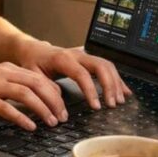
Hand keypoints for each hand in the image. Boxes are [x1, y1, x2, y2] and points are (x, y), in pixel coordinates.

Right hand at [0, 63, 67, 130]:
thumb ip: (11, 86)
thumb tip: (32, 100)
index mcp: (7, 68)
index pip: (39, 77)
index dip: (54, 92)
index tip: (63, 106)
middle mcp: (2, 73)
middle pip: (37, 84)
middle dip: (54, 101)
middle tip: (63, 117)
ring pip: (26, 94)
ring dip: (42, 109)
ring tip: (51, 122)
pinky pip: (6, 108)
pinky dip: (21, 117)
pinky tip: (30, 126)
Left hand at [17, 43, 131, 109]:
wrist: (33, 50)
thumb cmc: (32, 62)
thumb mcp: (33, 76)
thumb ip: (45, 89)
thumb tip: (60, 106)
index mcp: (63, 58)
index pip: (82, 74)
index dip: (91, 90)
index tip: (95, 106)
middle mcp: (77, 55)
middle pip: (101, 66)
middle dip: (110, 85)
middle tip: (112, 104)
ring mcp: (84, 56)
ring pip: (107, 65)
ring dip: (115, 83)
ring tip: (119, 101)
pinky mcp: (88, 60)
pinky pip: (107, 67)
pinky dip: (117, 79)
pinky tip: (124, 90)